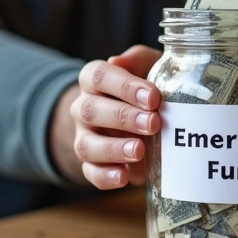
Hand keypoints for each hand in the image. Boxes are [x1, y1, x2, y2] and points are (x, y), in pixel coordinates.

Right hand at [71, 45, 161, 189]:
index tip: (152, 97)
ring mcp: (84, 137)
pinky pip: (90, 172)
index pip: (98, 76)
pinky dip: (106, 177)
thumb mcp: (147, 65)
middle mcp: (84, 107)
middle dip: (124, 118)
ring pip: (87, 145)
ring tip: (139, 151)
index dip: (124, 86)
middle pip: (91, 110)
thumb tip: (120, 60)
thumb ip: (138, 59)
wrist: (133, 115)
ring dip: (114, 149)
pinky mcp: (91, 164)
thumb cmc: (144, 86)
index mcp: (94, 79)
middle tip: (154, 123)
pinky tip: (123, 177)